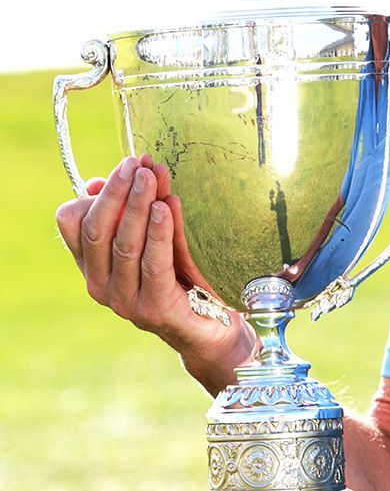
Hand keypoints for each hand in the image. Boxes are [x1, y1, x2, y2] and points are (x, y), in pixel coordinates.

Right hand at [55, 155, 252, 385]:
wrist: (215, 326)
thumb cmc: (183, 276)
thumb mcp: (156, 237)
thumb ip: (136, 211)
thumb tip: (102, 180)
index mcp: (93, 264)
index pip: (73, 221)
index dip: (99, 191)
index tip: (127, 164)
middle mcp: (100, 285)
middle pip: (97, 229)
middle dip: (118, 192)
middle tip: (138, 164)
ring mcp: (124, 301)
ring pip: (124, 244)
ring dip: (138, 206)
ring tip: (152, 177)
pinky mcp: (153, 310)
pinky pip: (153, 263)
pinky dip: (159, 232)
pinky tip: (165, 208)